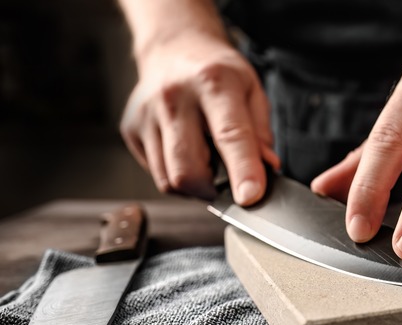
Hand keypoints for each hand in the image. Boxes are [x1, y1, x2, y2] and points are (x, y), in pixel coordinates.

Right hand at [120, 31, 278, 204]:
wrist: (173, 48)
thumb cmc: (217, 72)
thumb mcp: (252, 89)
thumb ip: (261, 131)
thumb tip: (267, 168)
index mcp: (212, 83)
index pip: (229, 135)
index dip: (243, 170)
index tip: (250, 197)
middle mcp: (173, 97)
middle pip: (188, 170)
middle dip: (213, 190)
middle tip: (229, 183)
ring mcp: (146, 115)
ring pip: (169, 180)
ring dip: (195, 187)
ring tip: (208, 164)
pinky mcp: (131, 130)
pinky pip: (156, 173)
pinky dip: (177, 176)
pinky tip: (187, 154)